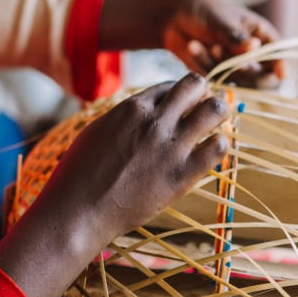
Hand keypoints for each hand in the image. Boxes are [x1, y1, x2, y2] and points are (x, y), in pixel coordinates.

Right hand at [0, 74, 229, 296]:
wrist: (78, 211)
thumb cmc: (80, 174)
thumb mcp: (98, 131)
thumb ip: (123, 118)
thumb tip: (139, 111)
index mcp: (132, 107)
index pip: (171, 85)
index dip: (180, 96)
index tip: (182, 109)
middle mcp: (155, 121)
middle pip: (195, 85)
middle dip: (203, 94)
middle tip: (203, 110)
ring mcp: (170, 147)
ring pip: (214, 110)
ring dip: (218, 113)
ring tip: (216, 126)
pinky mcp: (181, 175)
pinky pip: (217, 148)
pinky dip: (219, 145)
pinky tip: (211, 152)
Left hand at [99, 0, 284, 87]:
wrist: (175, 18)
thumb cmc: (204, 11)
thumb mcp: (220, 20)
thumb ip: (235, 36)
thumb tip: (254, 47)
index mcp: (262, 35)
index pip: (279, 55)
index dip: (282, 66)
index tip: (281, 74)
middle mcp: (254, 54)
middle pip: (262, 77)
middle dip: (242, 67)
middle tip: (218, 48)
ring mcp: (236, 68)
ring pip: (237, 80)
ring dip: (218, 63)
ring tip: (204, 42)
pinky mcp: (219, 77)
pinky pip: (217, 81)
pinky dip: (204, 65)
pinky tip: (193, 47)